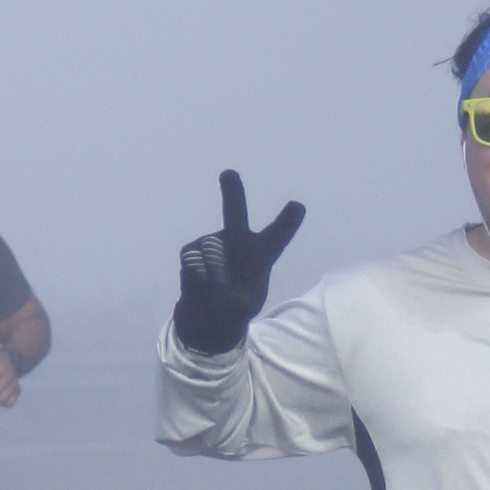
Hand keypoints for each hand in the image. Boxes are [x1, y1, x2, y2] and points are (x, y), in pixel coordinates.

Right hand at [174, 167, 305, 352]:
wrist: (209, 316)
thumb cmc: (234, 308)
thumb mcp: (241, 307)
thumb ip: (228, 290)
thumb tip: (206, 270)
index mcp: (261, 254)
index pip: (277, 237)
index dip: (286, 223)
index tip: (298, 207)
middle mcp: (237, 241)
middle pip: (235, 213)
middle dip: (232, 193)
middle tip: (228, 174)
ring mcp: (212, 242)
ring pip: (211, 256)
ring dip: (213, 279)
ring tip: (215, 289)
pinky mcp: (191, 250)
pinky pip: (193, 264)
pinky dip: (196, 282)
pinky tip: (200, 286)